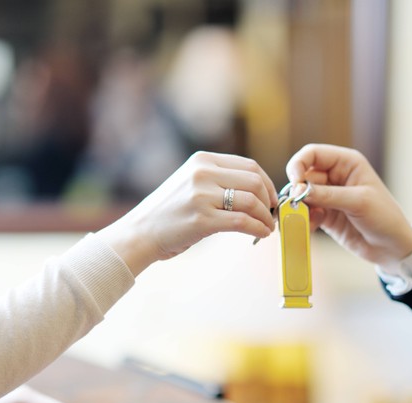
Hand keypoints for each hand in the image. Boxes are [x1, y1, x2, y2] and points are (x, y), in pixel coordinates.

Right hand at [97, 151, 278, 275]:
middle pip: (255, 181)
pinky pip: (242, 222)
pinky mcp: (202, 219)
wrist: (140, 233)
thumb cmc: (169, 213)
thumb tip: (257, 190)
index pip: (249, 165)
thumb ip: (219, 180)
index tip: (271, 199)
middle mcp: (202, 173)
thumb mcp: (191, 183)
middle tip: (271, 215)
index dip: (267, 183)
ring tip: (267, 227)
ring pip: (252, 201)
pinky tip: (261, 234)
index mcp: (202, 160)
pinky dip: (258, 228)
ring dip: (266, 217)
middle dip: (270, 200)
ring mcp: (201, 195)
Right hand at [285, 143, 411, 269]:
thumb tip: (298, 191)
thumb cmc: (384, 217)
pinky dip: (304, 220)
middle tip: (295, 206)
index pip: (313, 154)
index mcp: (346, 163)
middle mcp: (335, 176)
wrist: (392, 247)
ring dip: (298, 207)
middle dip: (297, 191)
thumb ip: (327, 195)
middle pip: (304, 176)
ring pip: (302, 196)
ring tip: (303, 220)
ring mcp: (329, 196)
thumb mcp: (358, 202)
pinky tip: (310, 228)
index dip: (298, 165)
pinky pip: (306, 213)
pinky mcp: (325, 215)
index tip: (294, 183)